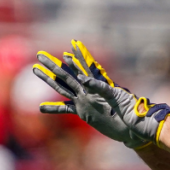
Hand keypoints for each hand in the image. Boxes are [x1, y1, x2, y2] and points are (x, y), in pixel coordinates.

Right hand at [31, 40, 159, 147]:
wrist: (133, 127)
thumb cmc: (130, 110)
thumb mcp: (115, 96)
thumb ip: (99, 87)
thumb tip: (82, 79)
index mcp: (98, 84)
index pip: (85, 66)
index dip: (79, 55)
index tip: (72, 42)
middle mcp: (89, 90)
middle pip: (67, 74)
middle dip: (54, 65)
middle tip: (40, 55)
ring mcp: (85, 100)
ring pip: (63, 88)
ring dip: (49, 80)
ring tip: (36, 70)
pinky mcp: (84, 112)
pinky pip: (66, 109)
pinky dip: (54, 108)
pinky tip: (40, 108)